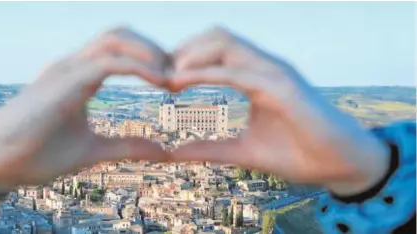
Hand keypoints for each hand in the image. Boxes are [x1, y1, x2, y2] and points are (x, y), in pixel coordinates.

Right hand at [0, 27, 169, 190]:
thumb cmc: (36, 154)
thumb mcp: (93, 151)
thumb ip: (126, 147)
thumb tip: (161, 151)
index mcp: (81, 77)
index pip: (121, 50)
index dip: (151, 58)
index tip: (174, 81)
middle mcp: (75, 66)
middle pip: (121, 33)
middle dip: (154, 47)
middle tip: (178, 74)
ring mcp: (68, 69)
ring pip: (116, 38)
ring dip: (150, 51)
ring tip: (172, 77)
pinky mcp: (64, 81)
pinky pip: (108, 61)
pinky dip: (139, 67)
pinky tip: (160, 82)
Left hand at [168, 27, 389, 194]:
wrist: (339, 165)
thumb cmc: (298, 153)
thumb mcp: (243, 151)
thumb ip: (210, 148)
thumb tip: (174, 153)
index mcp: (255, 77)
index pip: (214, 52)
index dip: (183, 60)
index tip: (158, 79)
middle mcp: (264, 67)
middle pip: (215, 36)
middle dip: (182, 50)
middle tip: (157, 75)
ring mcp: (274, 72)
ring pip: (225, 42)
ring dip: (191, 55)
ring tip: (166, 77)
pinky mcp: (282, 86)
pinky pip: (238, 69)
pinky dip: (207, 72)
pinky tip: (182, 81)